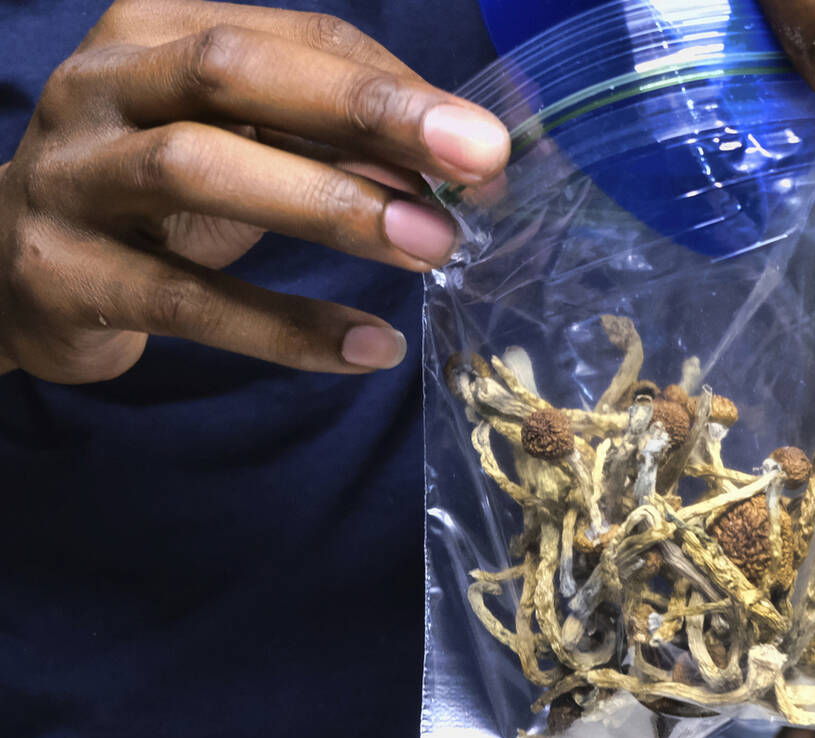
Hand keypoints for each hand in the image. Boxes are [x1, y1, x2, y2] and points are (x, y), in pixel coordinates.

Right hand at [0, 0, 508, 383]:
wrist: (11, 267)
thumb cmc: (152, 194)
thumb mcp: (240, 146)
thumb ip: (330, 144)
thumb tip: (455, 173)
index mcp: (156, 32)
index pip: (296, 37)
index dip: (397, 88)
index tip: (484, 145)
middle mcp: (104, 86)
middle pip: (235, 71)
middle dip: (368, 111)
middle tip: (476, 161)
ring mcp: (72, 177)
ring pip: (199, 168)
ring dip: (330, 206)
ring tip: (431, 248)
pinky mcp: (65, 273)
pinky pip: (187, 301)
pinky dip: (285, 326)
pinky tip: (369, 346)